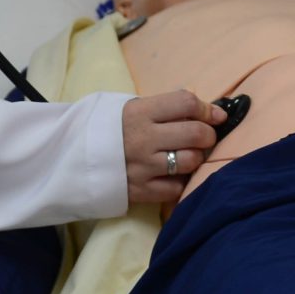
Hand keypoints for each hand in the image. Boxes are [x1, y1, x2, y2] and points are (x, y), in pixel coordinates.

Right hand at [123, 90, 225, 208]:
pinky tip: (175, 175)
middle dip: (209, 135)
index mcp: (140, 112)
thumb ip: (165, 108)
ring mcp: (142, 166)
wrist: (77, 157)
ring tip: (189, 156)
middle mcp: (143, 138)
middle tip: (205, 137)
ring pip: (191, 161)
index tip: (217, 116)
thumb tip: (208, 111)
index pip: (186, 103)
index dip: (208, 109)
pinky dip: (182, 181)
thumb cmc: (114, 129)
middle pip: (196, 133)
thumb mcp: (133, 108)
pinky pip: (177, 187)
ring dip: (197, 158)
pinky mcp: (141, 190)